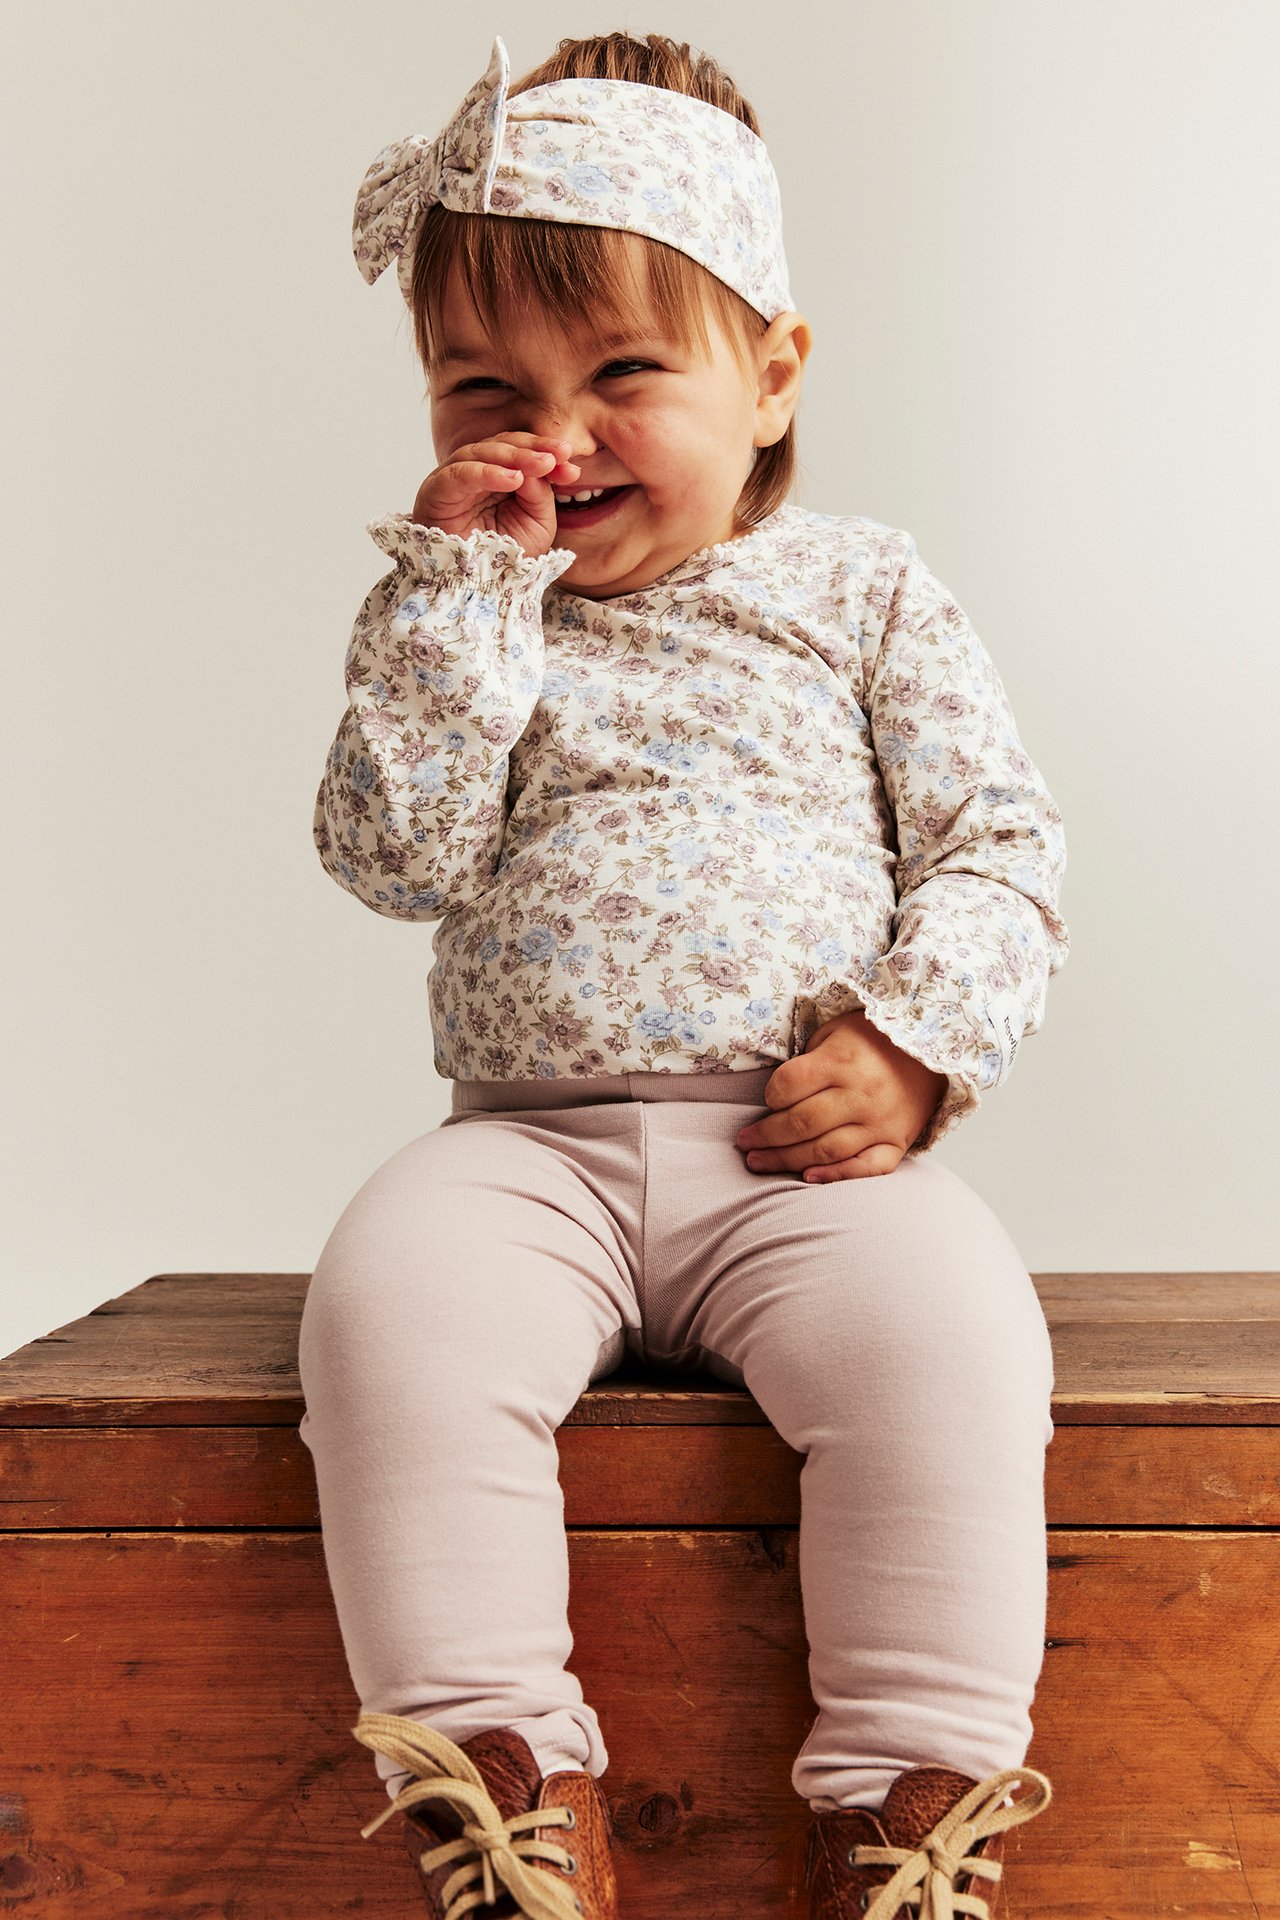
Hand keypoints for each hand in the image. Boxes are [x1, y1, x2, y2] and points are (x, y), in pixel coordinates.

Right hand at [411, 433, 580, 556]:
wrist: (477, 590)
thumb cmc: (505, 559)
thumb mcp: (537, 524)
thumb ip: (541, 492)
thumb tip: (542, 465)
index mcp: (497, 478)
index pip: (519, 452)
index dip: (544, 452)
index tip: (569, 459)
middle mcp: (474, 473)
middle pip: (501, 445)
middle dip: (532, 448)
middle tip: (557, 455)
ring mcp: (453, 480)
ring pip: (481, 452)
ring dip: (515, 456)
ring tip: (542, 464)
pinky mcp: (436, 491)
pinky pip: (461, 473)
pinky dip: (487, 472)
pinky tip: (513, 478)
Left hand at [735, 1008, 948, 1180]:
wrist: (932, 1052)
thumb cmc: (872, 1040)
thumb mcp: (835, 1031)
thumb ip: (807, 1059)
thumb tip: (775, 1094)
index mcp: (842, 1060)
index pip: (789, 1085)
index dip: (770, 1095)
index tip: (767, 1099)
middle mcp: (861, 1094)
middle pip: (801, 1122)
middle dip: (765, 1135)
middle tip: (743, 1142)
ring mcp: (880, 1122)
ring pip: (825, 1149)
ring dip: (785, 1159)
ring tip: (758, 1162)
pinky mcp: (896, 1143)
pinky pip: (866, 1167)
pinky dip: (836, 1175)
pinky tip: (808, 1177)